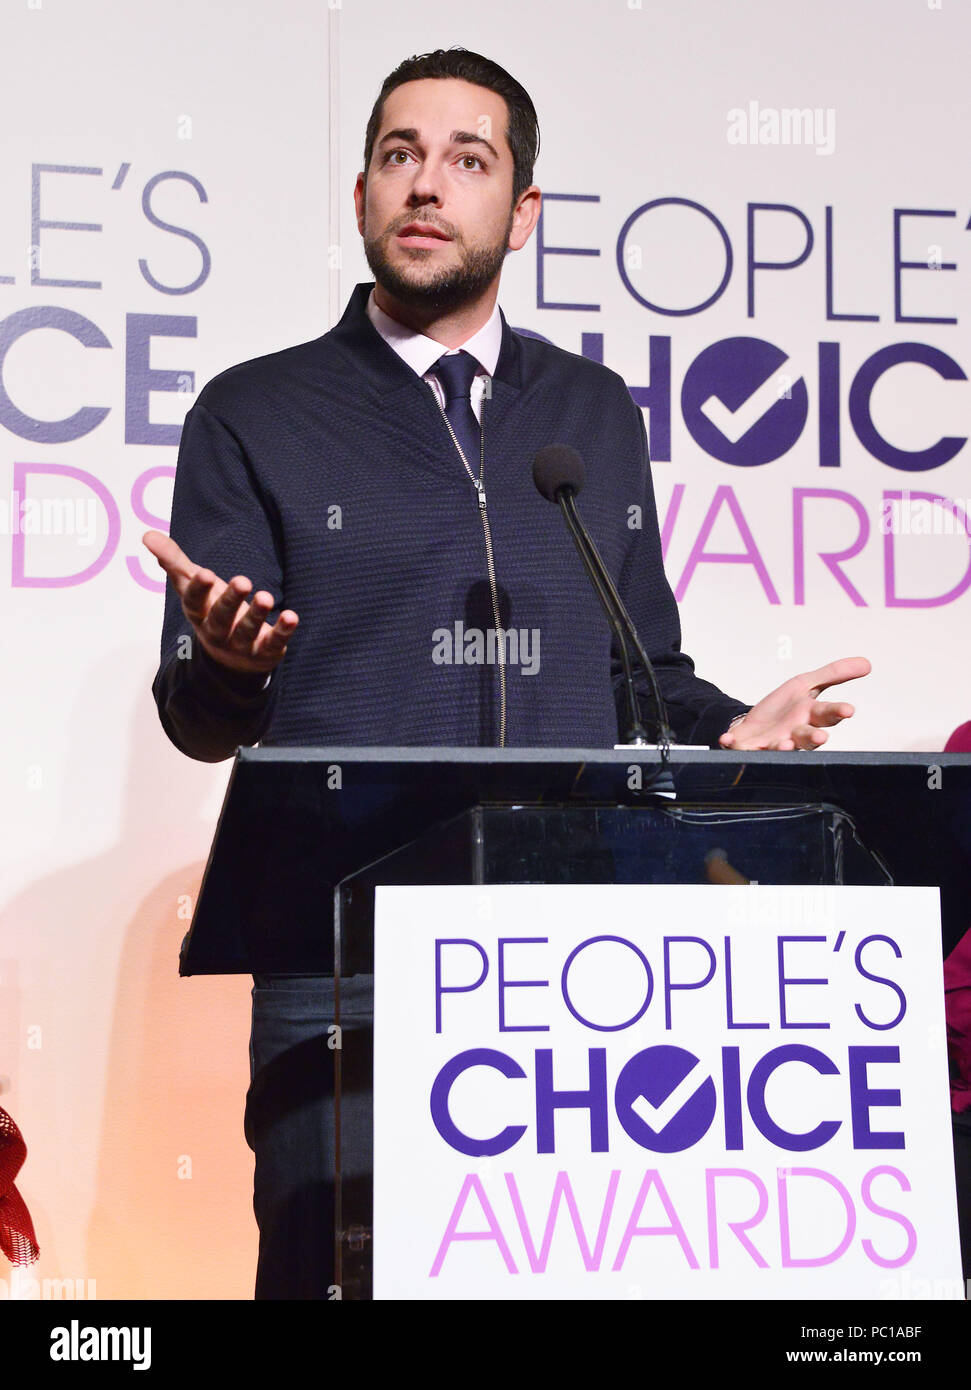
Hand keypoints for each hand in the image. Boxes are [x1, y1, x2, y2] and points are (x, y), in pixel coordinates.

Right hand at [142, 529, 297, 674]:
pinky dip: (282, 631)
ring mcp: (240, 644)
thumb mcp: (192, 586)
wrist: (231, 660)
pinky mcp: (264, 651)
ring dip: (256, 615)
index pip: (194, 602)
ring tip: (266, 596)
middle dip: (230, 601)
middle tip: (243, 581)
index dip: (199, 589)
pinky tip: (291, 616)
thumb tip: (147, 534)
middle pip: (221, 617)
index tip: (205, 573)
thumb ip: (173, 561)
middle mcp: (217, 631)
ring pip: (246, 631)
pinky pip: (274, 642)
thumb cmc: (210, 610)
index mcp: (198, 613)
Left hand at [718, 656, 870, 751]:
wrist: (753, 725)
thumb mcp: (806, 685)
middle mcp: (794, 734)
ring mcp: (771, 744)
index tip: (848, 710)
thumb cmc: (784, 709)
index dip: (838, 712)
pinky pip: (740, 748)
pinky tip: (728, 740)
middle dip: (814, 737)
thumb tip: (867, 663)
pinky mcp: (748, 748)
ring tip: (785, 744)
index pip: (828, 713)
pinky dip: (734, 744)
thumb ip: (834, 674)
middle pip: (807, 736)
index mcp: (809, 716)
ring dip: (783, 748)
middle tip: (820, 737)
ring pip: (780, 749)